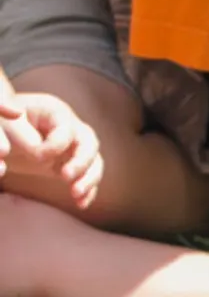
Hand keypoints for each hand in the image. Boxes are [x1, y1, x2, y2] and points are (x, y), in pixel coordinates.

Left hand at [0, 92, 103, 207]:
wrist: (2, 131)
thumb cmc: (3, 121)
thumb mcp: (9, 125)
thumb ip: (25, 137)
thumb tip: (42, 157)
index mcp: (55, 112)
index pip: (66, 130)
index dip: (55, 146)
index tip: (37, 157)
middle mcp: (70, 127)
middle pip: (89, 143)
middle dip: (81, 161)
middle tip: (66, 177)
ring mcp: (72, 145)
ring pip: (94, 160)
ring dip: (89, 178)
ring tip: (76, 194)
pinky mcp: (68, 163)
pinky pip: (87, 175)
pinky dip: (88, 190)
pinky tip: (81, 203)